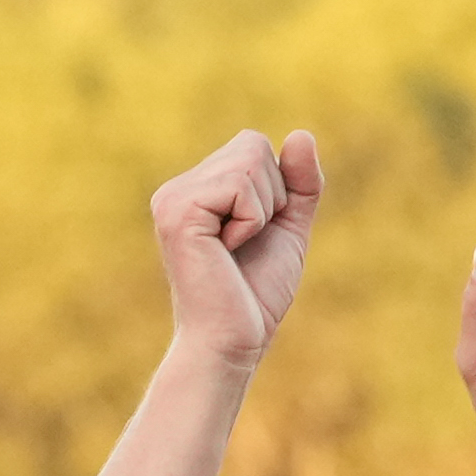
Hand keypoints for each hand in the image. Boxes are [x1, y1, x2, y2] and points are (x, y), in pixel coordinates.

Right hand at [153, 130, 324, 367]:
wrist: (233, 342)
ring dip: (263, 210)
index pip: (254, 145)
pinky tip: (228, 250)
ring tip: (236, 247)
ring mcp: (172, 198)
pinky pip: (240, 186)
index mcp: (195, 189)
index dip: (276, 189)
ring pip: (250, 160)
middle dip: (272, 196)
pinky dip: (252, 220)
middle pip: (253, 145)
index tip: (255, 235)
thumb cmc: (256, 294)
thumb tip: (302, 134)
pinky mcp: (178, 212)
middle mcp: (177, 189)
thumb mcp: (288, 228)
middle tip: (247, 243)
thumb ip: (299, 183)